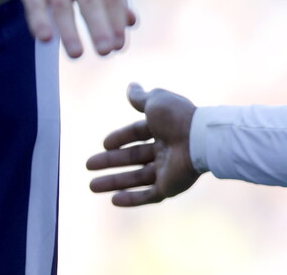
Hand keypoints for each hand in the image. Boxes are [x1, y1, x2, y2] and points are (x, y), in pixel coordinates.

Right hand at [17, 0, 135, 58]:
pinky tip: (46, 39)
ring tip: (77, 54)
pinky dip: (39, 20)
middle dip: (98, 27)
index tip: (119, 46)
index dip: (115, 20)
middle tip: (105, 52)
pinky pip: (34, 3)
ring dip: (69, 31)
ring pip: (62, 5)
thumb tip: (130, 23)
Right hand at [86, 83, 200, 205]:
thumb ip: (141, 98)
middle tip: (89, 165)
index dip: (120, 138)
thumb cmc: (176, 117)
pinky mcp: (170, 187)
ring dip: (114, 182)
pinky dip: (132, 199)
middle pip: (133, 157)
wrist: (198, 138)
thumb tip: (131, 86)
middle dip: (110, 162)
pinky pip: (148, 196)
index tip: (104, 143)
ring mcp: (168, 170)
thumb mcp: (155, 102)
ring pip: (136, 178)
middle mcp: (165, 149)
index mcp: (164, 128)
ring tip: (91, 186)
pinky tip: (113, 201)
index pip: (137, 134)